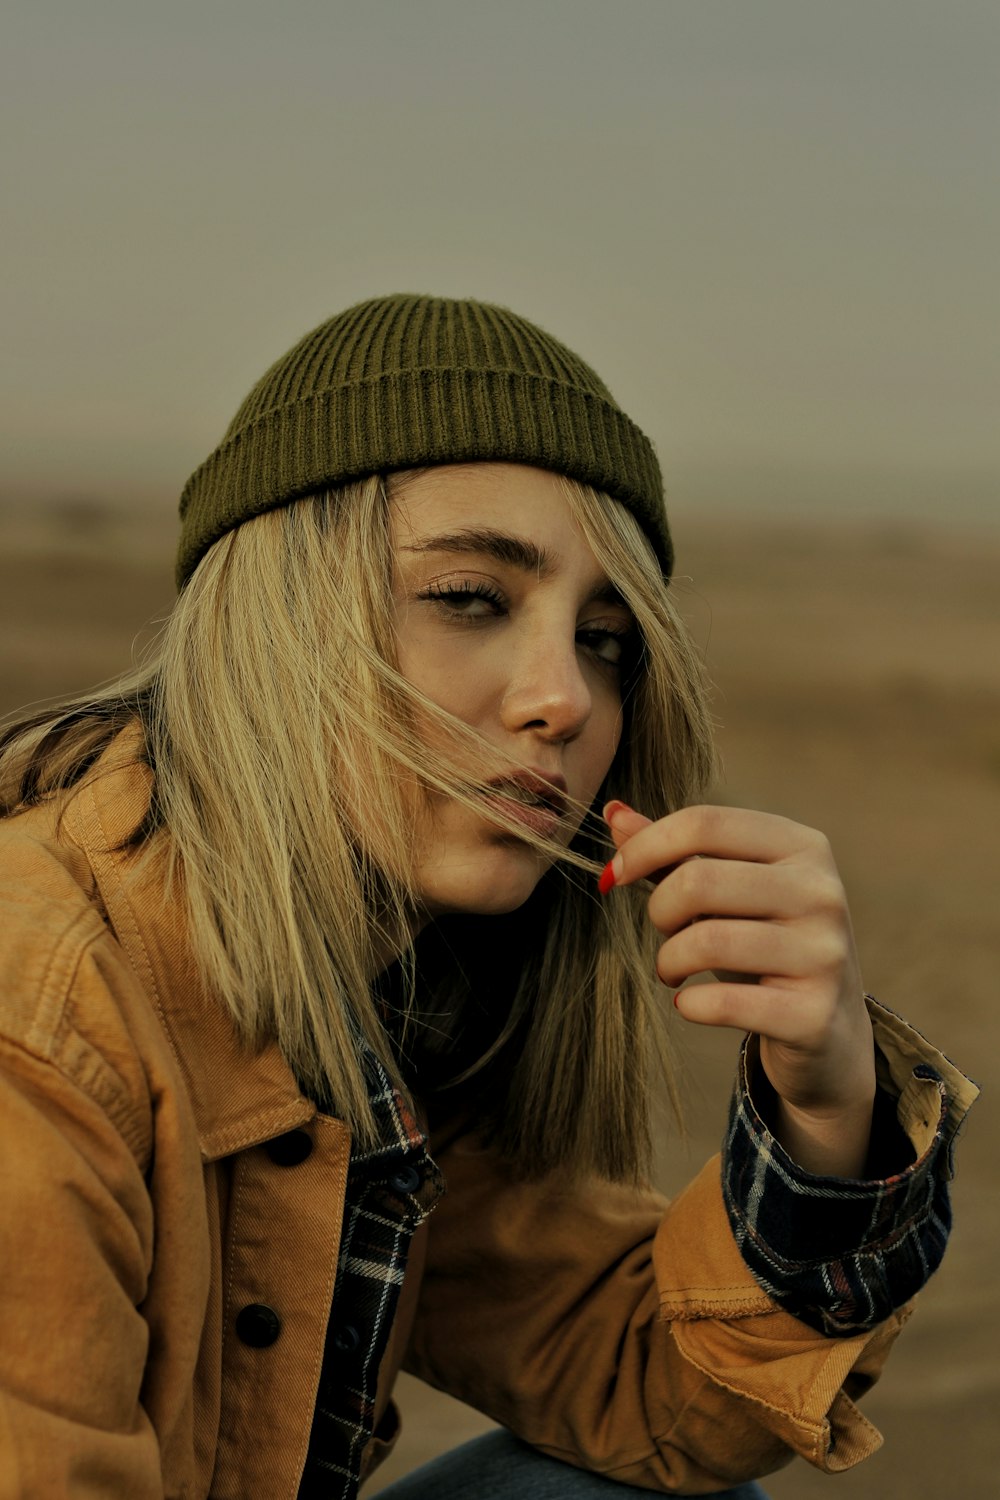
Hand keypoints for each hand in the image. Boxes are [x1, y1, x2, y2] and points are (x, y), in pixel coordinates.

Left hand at [602, 801, 875, 1176]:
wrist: (829, 1028)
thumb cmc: (765, 943)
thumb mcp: (730, 889)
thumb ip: (677, 851)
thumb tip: (613, 812)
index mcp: (802, 846)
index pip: (704, 823)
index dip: (644, 847)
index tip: (617, 876)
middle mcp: (820, 891)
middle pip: (699, 880)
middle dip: (659, 909)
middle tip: (664, 932)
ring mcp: (823, 953)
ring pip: (707, 941)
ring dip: (668, 960)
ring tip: (672, 970)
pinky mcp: (814, 1013)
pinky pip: (723, 1003)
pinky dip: (690, 1005)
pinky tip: (690, 1004)